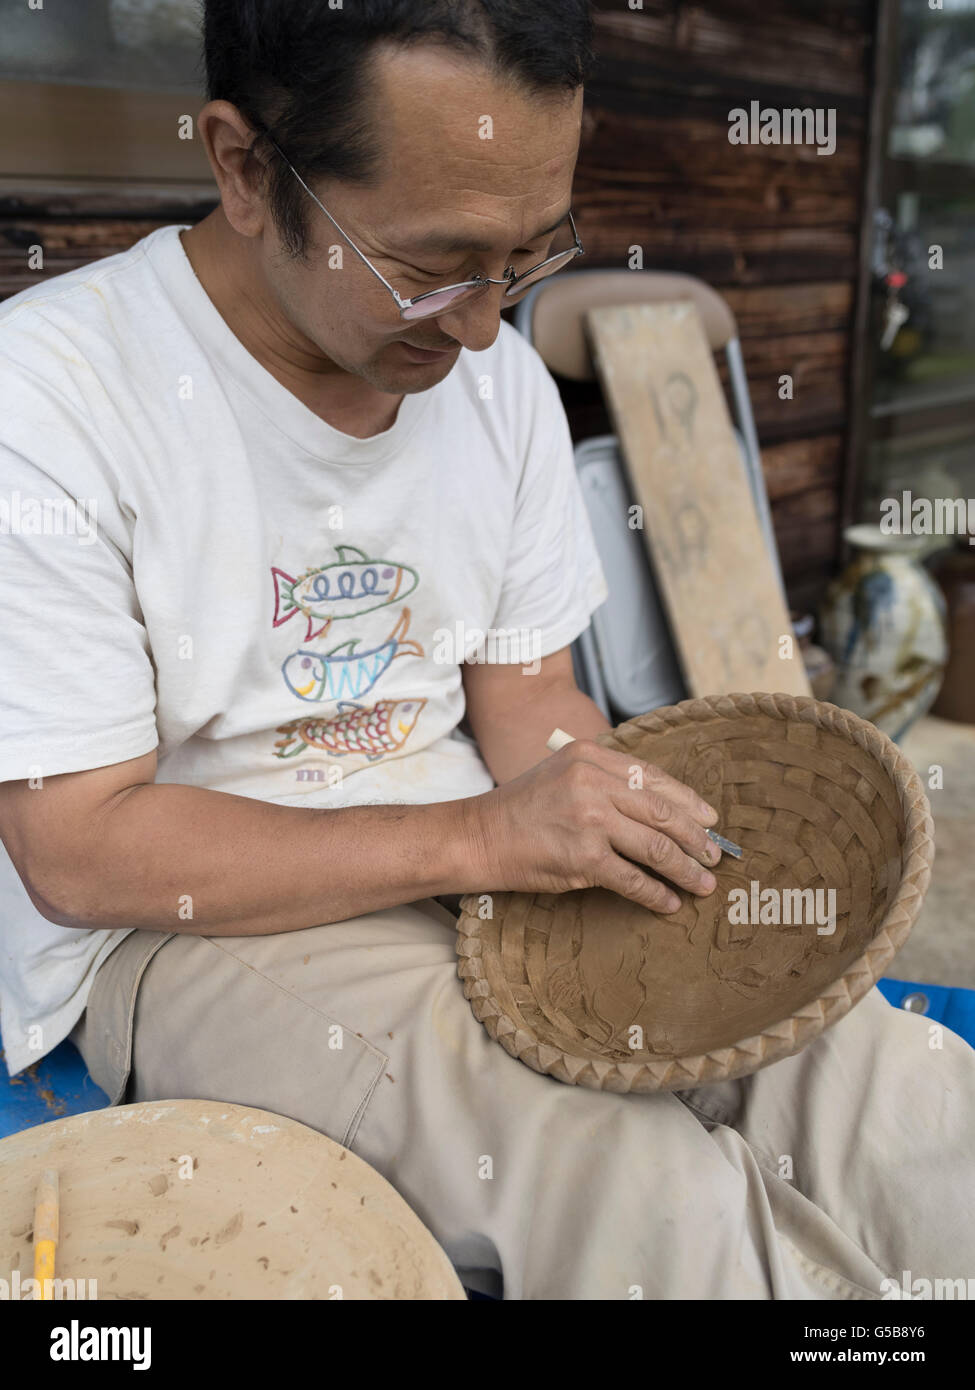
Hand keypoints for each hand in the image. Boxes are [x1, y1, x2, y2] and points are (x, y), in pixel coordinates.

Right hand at [461, 738, 721, 912]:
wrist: (479, 836)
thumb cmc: (522, 808)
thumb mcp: (563, 773)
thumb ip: (606, 780)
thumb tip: (661, 809)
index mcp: (590, 756)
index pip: (653, 778)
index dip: (688, 802)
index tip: (710, 820)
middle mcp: (592, 782)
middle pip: (662, 812)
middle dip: (696, 838)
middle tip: (715, 856)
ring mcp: (589, 819)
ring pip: (655, 847)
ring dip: (685, 869)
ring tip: (703, 884)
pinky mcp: (583, 857)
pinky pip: (632, 879)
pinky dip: (656, 894)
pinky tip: (669, 903)